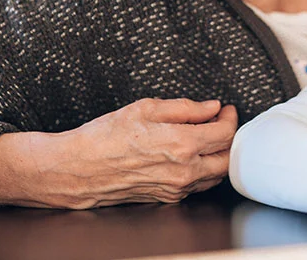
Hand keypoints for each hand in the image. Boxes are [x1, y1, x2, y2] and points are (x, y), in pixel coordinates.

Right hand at [0, 98, 237, 208]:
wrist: (76, 169)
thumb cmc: (104, 137)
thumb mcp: (145, 109)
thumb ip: (185, 108)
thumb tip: (211, 107)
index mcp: (182, 145)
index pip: (225, 133)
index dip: (230, 118)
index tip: (226, 109)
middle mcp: (183, 171)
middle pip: (227, 159)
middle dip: (229, 139)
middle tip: (221, 123)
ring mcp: (176, 188)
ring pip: (214, 175)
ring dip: (217, 156)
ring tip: (206, 137)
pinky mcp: (166, 197)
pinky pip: (195, 185)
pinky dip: (201, 169)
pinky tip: (188, 155)